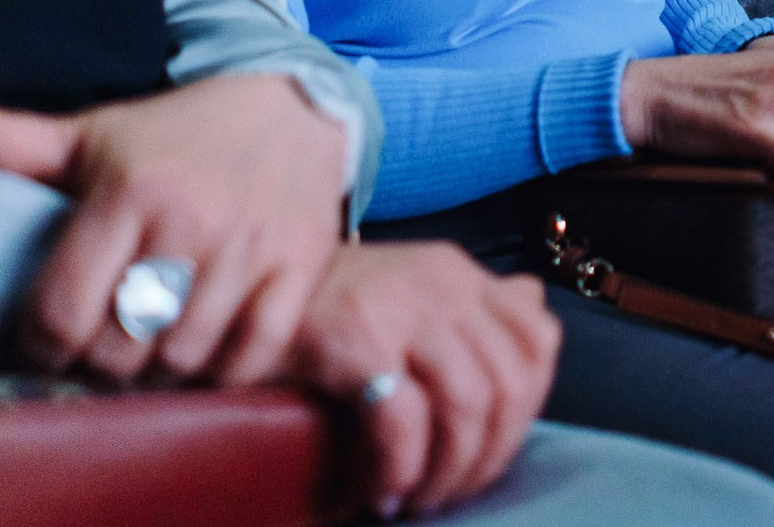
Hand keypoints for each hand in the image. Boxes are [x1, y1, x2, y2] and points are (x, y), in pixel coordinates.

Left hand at [0, 74, 344, 385]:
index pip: (64, 313)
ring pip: (183, 356)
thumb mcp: (87, 132)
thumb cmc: (176, 132)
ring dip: (160, 367)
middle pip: (121, 346)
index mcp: (129, 189)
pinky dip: (223, 369)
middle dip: (101, 358)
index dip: (43, 346)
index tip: (49, 339)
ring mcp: (250, 247)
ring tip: (150, 346)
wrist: (295, 103)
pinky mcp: (299, 267)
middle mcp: (190, 219)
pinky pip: (252, 355)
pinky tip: (205, 348)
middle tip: (102, 342)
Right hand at [284, 242, 557, 520]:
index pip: (539, 340)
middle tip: (449, 493)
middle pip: (510, 382)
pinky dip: (399, 469)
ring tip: (416, 499)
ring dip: (447, 470)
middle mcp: (442, 281)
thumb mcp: (408, 289)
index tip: (486, 455)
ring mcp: (400, 304)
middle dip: (487, 456)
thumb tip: (533, 300)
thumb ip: (471, 298)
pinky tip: (378, 491)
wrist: (235, 295)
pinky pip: (404, 420)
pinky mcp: (355, 337)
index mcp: (461, 273)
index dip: (526, 411)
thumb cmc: (324, 309)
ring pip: (468, 403)